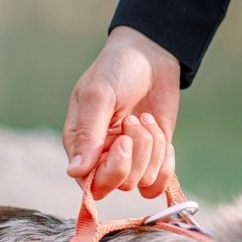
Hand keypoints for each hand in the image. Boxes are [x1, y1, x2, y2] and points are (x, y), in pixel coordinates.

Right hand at [63, 26, 180, 199]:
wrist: (150, 55)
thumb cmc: (116, 70)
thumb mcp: (99, 95)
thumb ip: (87, 134)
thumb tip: (75, 172)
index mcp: (80, 144)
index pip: (91, 183)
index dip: (113, 168)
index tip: (124, 139)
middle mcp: (102, 157)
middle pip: (119, 185)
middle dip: (137, 155)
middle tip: (134, 121)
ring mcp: (129, 159)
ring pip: (143, 180)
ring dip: (153, 148)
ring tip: (146, 119)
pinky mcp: (152, 157)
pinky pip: (159, 182)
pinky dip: (166, 163)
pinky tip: (163, 138)